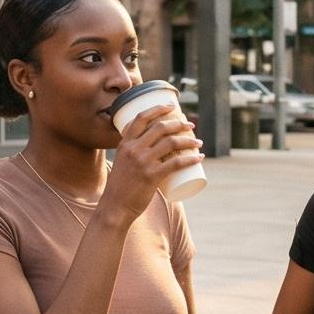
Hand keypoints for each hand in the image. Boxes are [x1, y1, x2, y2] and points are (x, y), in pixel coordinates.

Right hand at [100, 107, 203, 222]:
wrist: (115, 207)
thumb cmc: (120, 187)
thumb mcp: (123, 163)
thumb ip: (134, 154)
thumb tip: (153, 148)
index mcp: (125, 143)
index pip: (142, 117)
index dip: (158, 108)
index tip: (171, 106)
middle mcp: (133, 149)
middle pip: (161, 127)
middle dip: (179, 123)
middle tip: (190, 126)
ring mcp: (142, 162)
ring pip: (171, 142)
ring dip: (189, 140)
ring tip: (198, 142)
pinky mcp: (151, 176)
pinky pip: (176, 163)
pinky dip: (190, 159)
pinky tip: (199, 158)